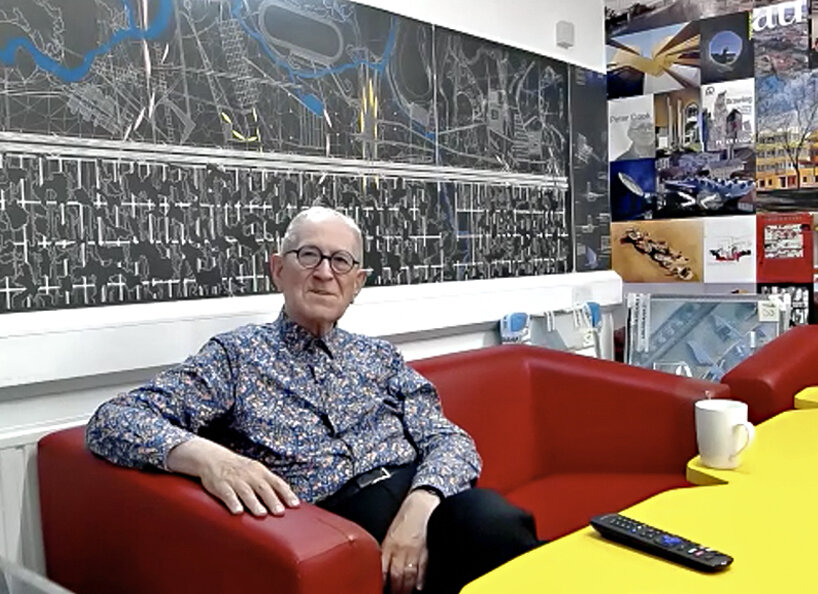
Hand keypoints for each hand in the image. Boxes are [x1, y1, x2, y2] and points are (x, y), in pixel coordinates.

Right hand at [167, 437, 299, 515]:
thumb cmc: (239, 469)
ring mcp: (235, 480)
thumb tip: (286, 498)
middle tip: (280, 512)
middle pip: (263, 488)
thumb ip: (268, 483)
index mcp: (260, 472)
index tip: (295, 505)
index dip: (286, 494)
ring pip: (246, 492)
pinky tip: (237, 512)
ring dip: (254, 503)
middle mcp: (250, 475)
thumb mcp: (255, 471)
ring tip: (261, 514)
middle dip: (272, 500)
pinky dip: (233, 502)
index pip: (277, 483)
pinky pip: (227, 494)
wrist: (212, 458)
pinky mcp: (220, 485)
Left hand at [381, 489, 440, 593]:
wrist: (423, 501)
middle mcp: (400, 550)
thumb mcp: (391, 532)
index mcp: (388, 544)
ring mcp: (414, 552)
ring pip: (408, 576)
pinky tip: (418, 587)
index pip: (382, 569)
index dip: (381, 581)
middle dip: (394, 589)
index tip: (381, 588)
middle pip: (395, 576)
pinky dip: (420, 581)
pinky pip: (423, 570)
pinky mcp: (427, 551)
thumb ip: (386, 549)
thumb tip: (382, 567)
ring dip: (406, 589)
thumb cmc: (406, 516)